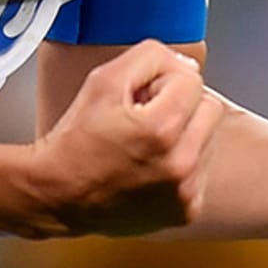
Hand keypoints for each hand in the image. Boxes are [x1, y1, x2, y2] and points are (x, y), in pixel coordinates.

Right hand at [28, 39, 223, 235]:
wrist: (58, 195)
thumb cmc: (76, 141)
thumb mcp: (105, 78)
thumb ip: (151, 56)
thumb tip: (185, 64)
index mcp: (162, 129)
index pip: (192, 78)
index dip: (162, 79)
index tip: (141, 94)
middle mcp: (180, 165)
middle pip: (209, 107)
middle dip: (180, 104)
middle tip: (147, 114)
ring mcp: (184, 192)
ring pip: (209, 137)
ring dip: (185, 132)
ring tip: (148, 141)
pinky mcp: (185, 211)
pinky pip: (203, 168)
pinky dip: (183, 161)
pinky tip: (154, 162)